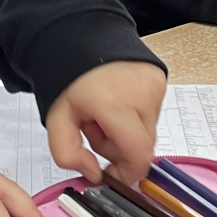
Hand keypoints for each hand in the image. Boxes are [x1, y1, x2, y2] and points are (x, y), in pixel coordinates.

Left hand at [46, 61, 165, 185]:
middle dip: (118, 149)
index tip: (111, 174)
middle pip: (141, 147)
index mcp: (115, 104)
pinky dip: (134, 116)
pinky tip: (117, 101)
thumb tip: (94, 175)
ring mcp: (155, 87)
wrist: (82, 40)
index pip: (139, 155)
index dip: (127, 173)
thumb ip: (67, 154)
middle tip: (95, 130)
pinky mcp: (160, 81)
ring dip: (126, 133)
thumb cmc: (69, 79)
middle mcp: (142, 95)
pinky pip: (151, 114)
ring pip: (147, 132)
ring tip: (104, 113)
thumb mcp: (56, 119)